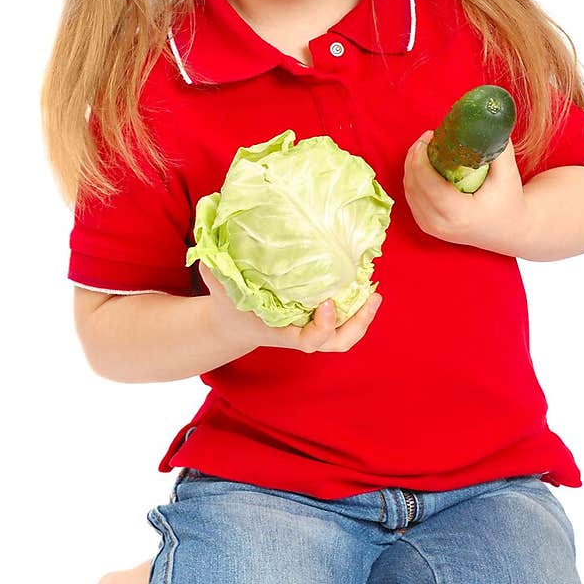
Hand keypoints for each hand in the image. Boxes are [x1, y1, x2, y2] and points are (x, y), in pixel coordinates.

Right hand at [198, 263, 382, 352]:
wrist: (232, 324)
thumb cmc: (228, 303)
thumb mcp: (217, 285)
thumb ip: (213, 267)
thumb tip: (208, 241)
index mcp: (280, 332)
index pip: (309, 341)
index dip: (323, 327)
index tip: (328, 304)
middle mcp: (299, 333)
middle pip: (337, 343)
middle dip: (357, 324)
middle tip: (371, 297)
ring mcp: (310, 328)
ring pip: (345, 335)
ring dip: (363, 316)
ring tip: (375, 292)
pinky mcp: (316, 319)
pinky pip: (343, 320)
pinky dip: (356, 307)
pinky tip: (363, 283)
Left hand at [403, 130, 530, 255]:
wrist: (509, 231)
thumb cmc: (510, 201)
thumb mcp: (508, 174)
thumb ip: (498, 147)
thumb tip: (486, 119)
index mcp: (460, 214)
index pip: (428, 185)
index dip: (421, 158)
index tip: (429, 137)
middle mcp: (442, 225)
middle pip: (414, 186)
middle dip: (414, 157)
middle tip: (427, 138)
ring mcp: (432, 228)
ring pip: (409, 192)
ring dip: (411, 166)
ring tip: (425, 147)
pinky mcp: (427, 227)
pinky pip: (411, 199)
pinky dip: (413, 179)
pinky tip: (422, 164)